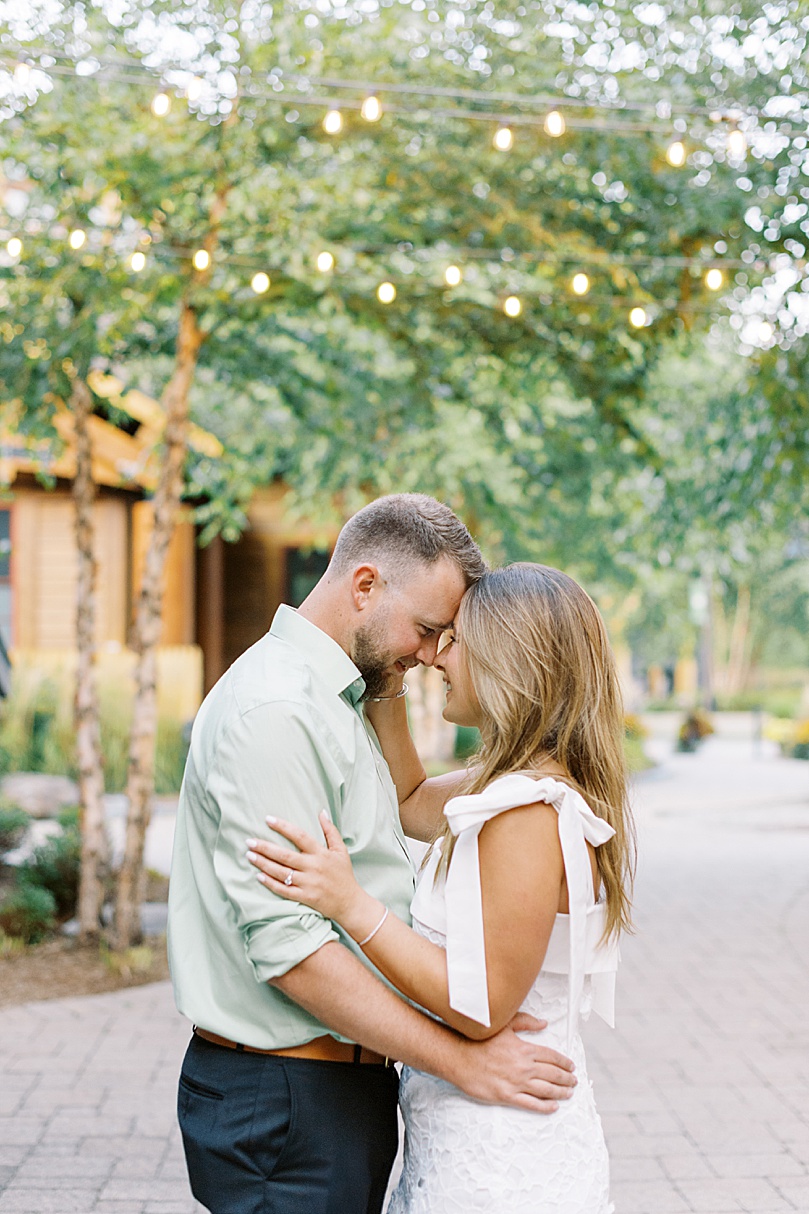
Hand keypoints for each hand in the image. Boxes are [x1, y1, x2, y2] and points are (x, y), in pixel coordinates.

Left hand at [246, 812, 373, 932]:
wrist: (350, 903)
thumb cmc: (344, 874)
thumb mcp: (341, 850)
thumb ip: (330, 831)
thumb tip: (321, 811)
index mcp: (321, 853)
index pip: (300, 836)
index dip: (283, 827)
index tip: (268, 819)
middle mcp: (313, 867)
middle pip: (285, 855)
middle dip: (265, 847)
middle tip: (249, 841)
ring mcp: (308, 884)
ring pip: (281, 872)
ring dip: (263, 864)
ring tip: (249, 855)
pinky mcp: (304, 897)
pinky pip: (284, 890)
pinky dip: (270, 883)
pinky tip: (259, 876)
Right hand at [452, 1015, 576, 1113]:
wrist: (459, 1056)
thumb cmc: (479, 1039)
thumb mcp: (504, 1024)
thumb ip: (526, 1022)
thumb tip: (544, 1023)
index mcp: (525, 1049)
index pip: (552, 1056)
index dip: (564, 1062)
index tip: (571, 1066)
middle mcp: (524, 1067)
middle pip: (553, 1074)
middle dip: (567, 1079)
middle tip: (574, 1081)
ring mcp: (516, 1083)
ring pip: (546, 1090)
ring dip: (560, 1092)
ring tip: (568, 1093)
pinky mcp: (507, 1096)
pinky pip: (531, 1104)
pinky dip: (545, 1106)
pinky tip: (553, 1106)